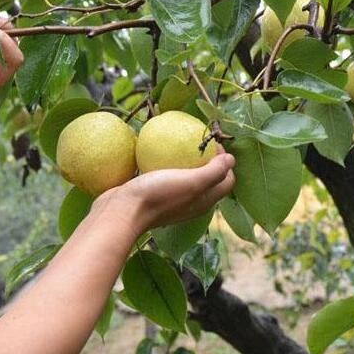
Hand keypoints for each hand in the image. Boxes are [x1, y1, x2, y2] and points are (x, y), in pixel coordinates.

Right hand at [96, 150, 235, 233]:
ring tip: (179, 142)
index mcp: (204, 201)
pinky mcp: (154, 195)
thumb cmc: (158, 196)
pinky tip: (158, 152)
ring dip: (187, 160)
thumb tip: (232, 160)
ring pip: (187, 177)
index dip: (226, 162)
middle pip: (209, 178)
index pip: (227, 181)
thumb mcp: (191, 182)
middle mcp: (191, 202)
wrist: (121, 212)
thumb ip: (214, 172)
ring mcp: (172, 200)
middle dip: (209, 159)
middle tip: (198, 140)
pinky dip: (167, 164)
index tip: (213, 144)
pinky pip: (166, 176)